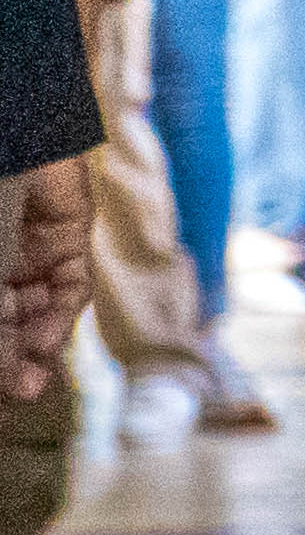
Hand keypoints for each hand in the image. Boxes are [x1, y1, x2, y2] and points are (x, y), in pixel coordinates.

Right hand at [0, 159, 83, 399]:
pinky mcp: (64, 237)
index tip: (4, 396)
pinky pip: (68, 285)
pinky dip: (60, 315)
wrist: (10, 138)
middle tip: (25, 392)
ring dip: (38, 341)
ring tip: (34, 369)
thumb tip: (15, 385)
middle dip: (15, 359)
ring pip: (39, 310)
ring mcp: (26, 250)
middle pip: (8, 323)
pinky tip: (45, 338)